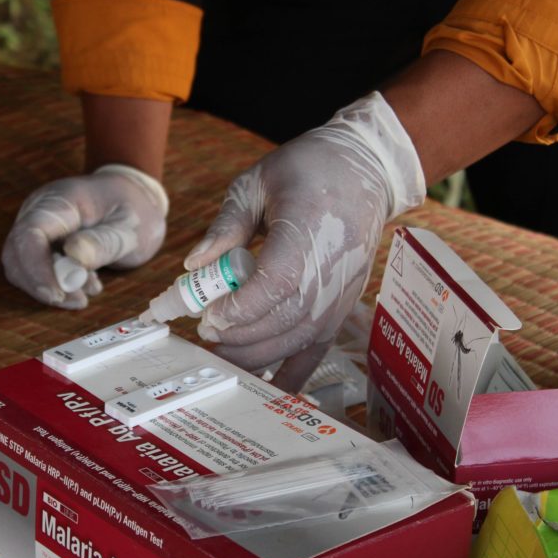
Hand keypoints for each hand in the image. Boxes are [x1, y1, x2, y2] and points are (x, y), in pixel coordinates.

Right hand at [2, 164, 168, 308]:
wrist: (131, 194)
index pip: (30, 234)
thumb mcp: (129, 226)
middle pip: (17, 254)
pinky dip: (56, 284)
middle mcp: (39, 211)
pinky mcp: (41, 242)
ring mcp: (38, 227)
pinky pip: (35, 269)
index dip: (36, 268)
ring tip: (87, 292)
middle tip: (78, 300)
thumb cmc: (131, 207)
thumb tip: (74, 255)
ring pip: (22, 266)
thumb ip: (104, 241)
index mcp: (61, 201)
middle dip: (41, 285)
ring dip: (49, 288)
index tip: (57, 293)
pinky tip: (86, 284)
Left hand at [183, 92, 425, 390]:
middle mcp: (331, 270)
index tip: (209, 314)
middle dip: (239, 335)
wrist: (364, 173)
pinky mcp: (341, 308)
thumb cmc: (306, 171)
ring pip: (297, 339)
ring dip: (255, 354)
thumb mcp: (257, 182)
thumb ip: (226, 224)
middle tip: (204, 332)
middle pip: (285, 319)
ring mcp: (340, 294)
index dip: (242, 306)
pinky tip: (261, 386)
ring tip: (221, 350)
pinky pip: (317, 350)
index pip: (277, 283)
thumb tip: (193, 265)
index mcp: (309, 230)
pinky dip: (291, 374)